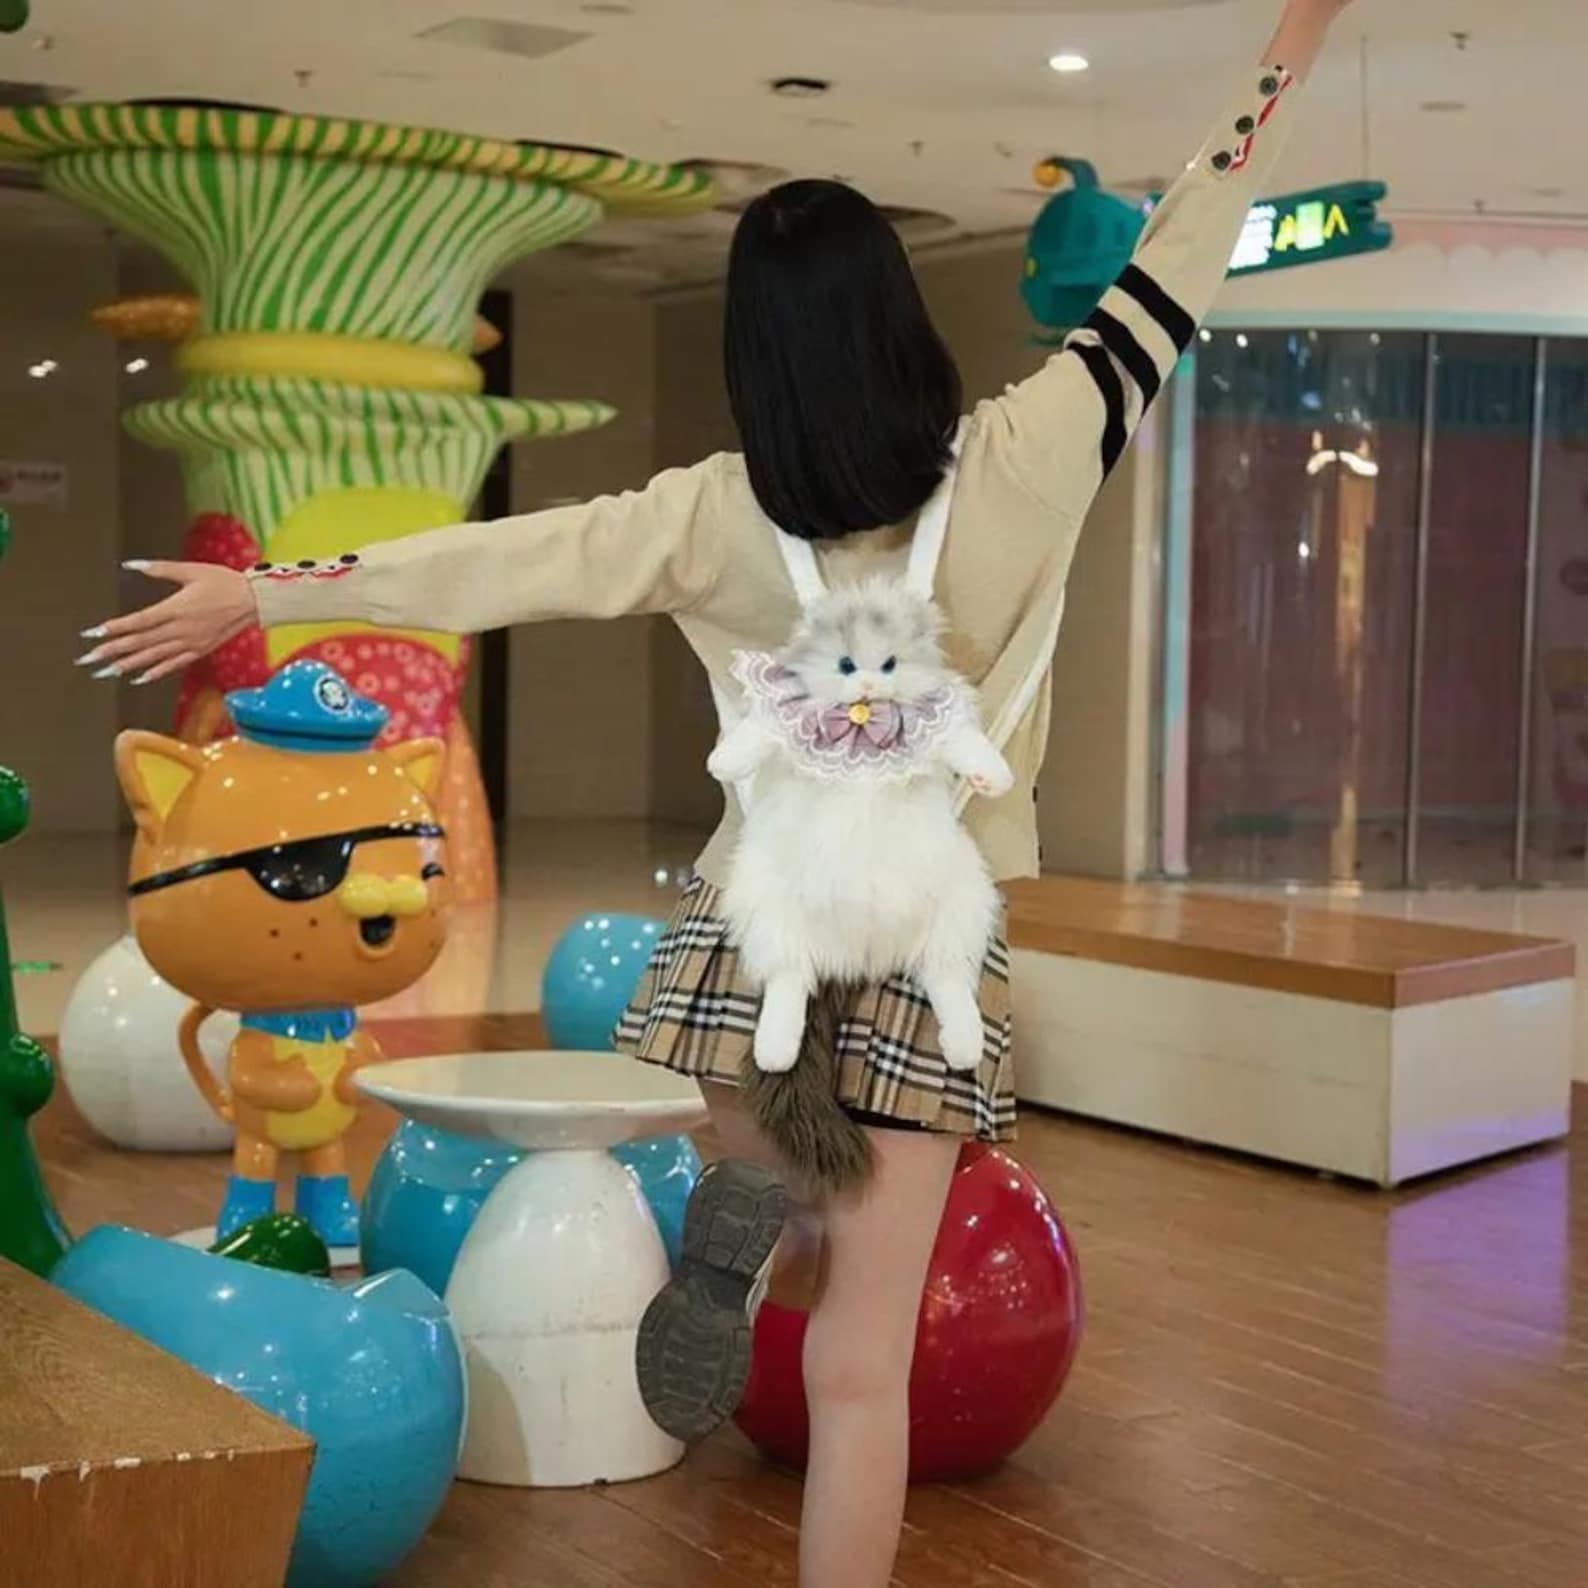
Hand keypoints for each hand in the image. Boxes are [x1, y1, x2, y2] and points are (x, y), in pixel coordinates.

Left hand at [77, 561, 256, 684]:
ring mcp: (191, 643)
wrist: (255, 601)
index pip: (139, 622)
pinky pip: (175, 664)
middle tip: (89, 659)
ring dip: (128, 665)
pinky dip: (156, 672)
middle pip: (141, 643)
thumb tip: (131, 564)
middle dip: (112, 651)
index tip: (94, 633)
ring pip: (154, 657)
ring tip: (106, 672)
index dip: (115, 628)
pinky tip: (139, 678)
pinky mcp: (200, 650)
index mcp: (176, 609)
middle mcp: (181, 630)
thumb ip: (160, 568)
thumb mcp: (191, 570)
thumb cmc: (224, 581)